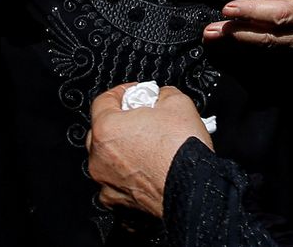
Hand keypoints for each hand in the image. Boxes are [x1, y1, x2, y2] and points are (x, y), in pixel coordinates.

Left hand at [87, 84, 212, 217]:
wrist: (192, 189)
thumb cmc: (181, 151)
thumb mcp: (178, 102)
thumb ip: (162, 94)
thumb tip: (161, 97)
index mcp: (107, 128)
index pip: (103, 101)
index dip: (122, 93)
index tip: (134, 94)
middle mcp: (99, 156)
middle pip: (102, 130)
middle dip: (121, 122)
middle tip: (143, 119)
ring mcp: (106, 180)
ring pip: (107, 158)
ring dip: (122, 149)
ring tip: (147, 145)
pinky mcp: (116, 200)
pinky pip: (115, 181)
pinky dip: (127, 174)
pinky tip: (145, 168)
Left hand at [203, 0, 292, 47]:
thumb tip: (258, 2)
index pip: (278, 14)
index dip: (252, 12)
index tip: (227, 9)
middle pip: (268, 37)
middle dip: (236, 33)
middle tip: (210, 30)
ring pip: (265, 51)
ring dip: (236, 45)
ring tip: (212, 38)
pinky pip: (269, 59)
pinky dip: (247, 53)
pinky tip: (227, 48)